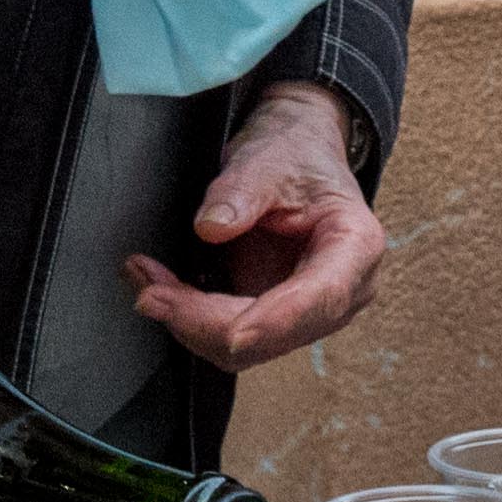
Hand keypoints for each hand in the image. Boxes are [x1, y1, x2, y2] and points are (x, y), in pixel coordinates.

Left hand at [133, 80, 393, 368]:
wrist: (294, 155)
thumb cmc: (293, 153)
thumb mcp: (268, 157)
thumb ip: (241, 190)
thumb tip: (210, 228)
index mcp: (356, 248)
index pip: (320, 299)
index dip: (273, 322)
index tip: (229, 331)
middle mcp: (339, 293)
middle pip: (271, 336)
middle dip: (205, 321)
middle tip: (149, 289)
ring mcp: (305, 313)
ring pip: (243, 348)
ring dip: (188, 322)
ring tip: (145, 279)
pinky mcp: (271, 318)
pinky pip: (226, 336)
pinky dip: (188, 317)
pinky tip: (159, 287)